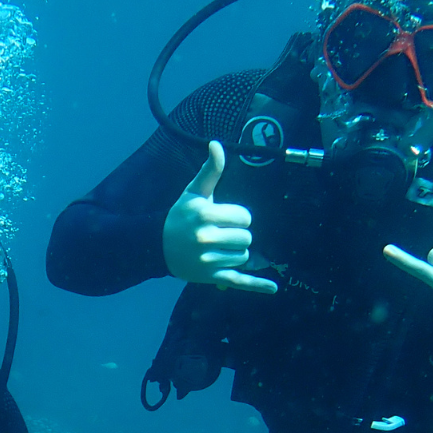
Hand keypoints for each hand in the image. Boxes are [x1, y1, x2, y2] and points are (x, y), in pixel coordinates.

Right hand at [162, 141, 278, 293]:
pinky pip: (240, 281)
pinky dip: (257, 285)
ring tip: (218, 248)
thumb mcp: (194, 192)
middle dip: (238, 236)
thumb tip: (217, 144)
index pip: (245, 217)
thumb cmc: (181, 216)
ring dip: (236, 252)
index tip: (224, 218)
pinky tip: (274, 288)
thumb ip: (210, 170)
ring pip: (244, 256)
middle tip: (220, 234)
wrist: (158, 246)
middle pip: (247, 238)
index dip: (239, 217)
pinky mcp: (211, 277)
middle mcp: (206, 239)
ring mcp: (209, 260)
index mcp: (205, 215)